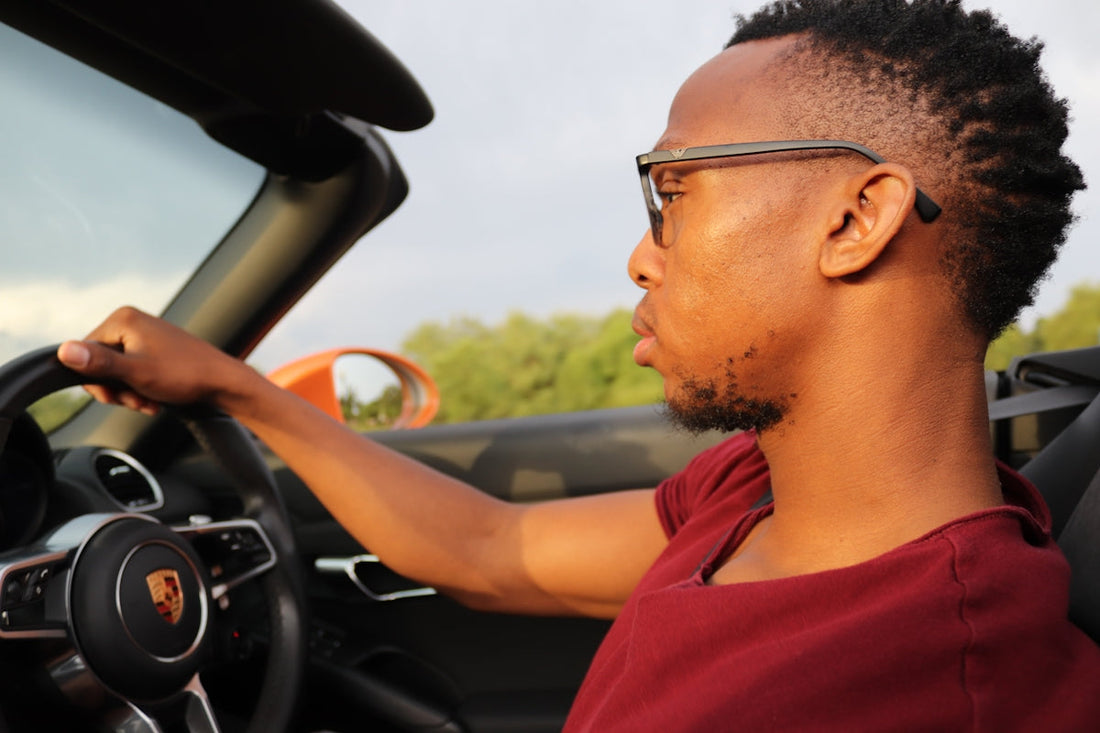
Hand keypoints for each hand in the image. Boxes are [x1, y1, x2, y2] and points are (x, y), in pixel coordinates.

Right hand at [57, 306, 246, 414]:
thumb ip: (99, 363)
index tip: (117, 398)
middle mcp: (132, 322)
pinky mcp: (156, 349)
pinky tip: (156, 399)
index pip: (84, 353)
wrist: (224, 383)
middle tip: (138, 401)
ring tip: (150, 402)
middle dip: (117, 389)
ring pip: (119, 372)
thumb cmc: (185, 375)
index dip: (97, 382)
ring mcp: (145, 335)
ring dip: (130, 393)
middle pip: (101, 364)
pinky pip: (135, 371)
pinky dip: (142, 389)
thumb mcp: (136, 373)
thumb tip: (63, 351)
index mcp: (122, 319)